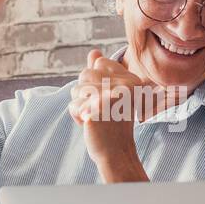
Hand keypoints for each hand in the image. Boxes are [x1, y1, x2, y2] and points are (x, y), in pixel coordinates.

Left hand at [69, 49, 149, 180]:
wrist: (117, 152)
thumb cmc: (113, 123)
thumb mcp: (111, 93)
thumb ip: (102, 72)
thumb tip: (93, 51)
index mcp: (130, 79)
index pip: (99, 62)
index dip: (96, 81)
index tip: (107, 98)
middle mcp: (124, 85)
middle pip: (85, 74)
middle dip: (85, 93)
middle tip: (100, 109)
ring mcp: (110, 97)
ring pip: (76, 88)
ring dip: (80, 104)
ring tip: (95, 116)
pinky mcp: (96, 110)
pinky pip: (73, 105)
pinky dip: (77, 116)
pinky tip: (89, 124)